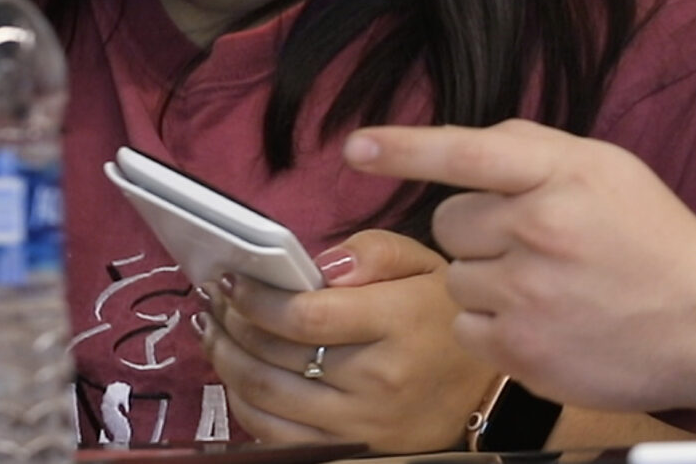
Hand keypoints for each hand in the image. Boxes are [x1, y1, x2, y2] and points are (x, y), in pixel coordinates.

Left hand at [201, 230, 498, 451]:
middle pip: (276, 357)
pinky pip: (275, 434)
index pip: (306, 315)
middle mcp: (378, 378)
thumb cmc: (441, 317)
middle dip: (231, 325)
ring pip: (266, 397)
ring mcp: (360, 422)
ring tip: (213, 331)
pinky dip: (243, 403)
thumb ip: (374, 251)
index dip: (256, 298)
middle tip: (213, 299)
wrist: (482, 389)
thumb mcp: (424, 264)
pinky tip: (235, 373)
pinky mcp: (349, 449)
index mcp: (399, 322)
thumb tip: (318, 265)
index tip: (230, 279)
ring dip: (226, 362)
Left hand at [344, 120, 695, 415]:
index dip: (406, 148)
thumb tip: (464, 147)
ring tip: (547, 289)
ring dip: (487, 281)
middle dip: (478, 231)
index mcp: (565, 176)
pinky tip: (543, 324)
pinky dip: (494, 327)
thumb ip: (536, 151)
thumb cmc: (654, 240)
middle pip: (449, 223)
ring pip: (455, 279)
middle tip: (534, 243)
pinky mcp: (520, 353)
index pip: (469, 152)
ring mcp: (527, 297)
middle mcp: (541, 232)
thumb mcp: (609, 170)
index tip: (356, 148)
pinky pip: (466, 329)